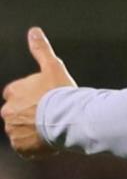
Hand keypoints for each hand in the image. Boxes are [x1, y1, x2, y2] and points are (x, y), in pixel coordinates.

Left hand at [1, 28, 76, 159]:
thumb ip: (41, 49)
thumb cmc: (60, 91)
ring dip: (33, 130)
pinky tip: (49, 141)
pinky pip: (25, 147)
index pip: (16, 93)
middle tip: (50, 114)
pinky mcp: (20, 147)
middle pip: (17, 113)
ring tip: (52, 128)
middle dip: (30, 114)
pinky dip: (35, 145)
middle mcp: (8, 112)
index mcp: (13, 92)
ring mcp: (13, 131)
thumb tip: (34, 31)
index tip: (46, 98)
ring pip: (21, 130)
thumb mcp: (53, 66)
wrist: (67, 118)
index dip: (32, 96)